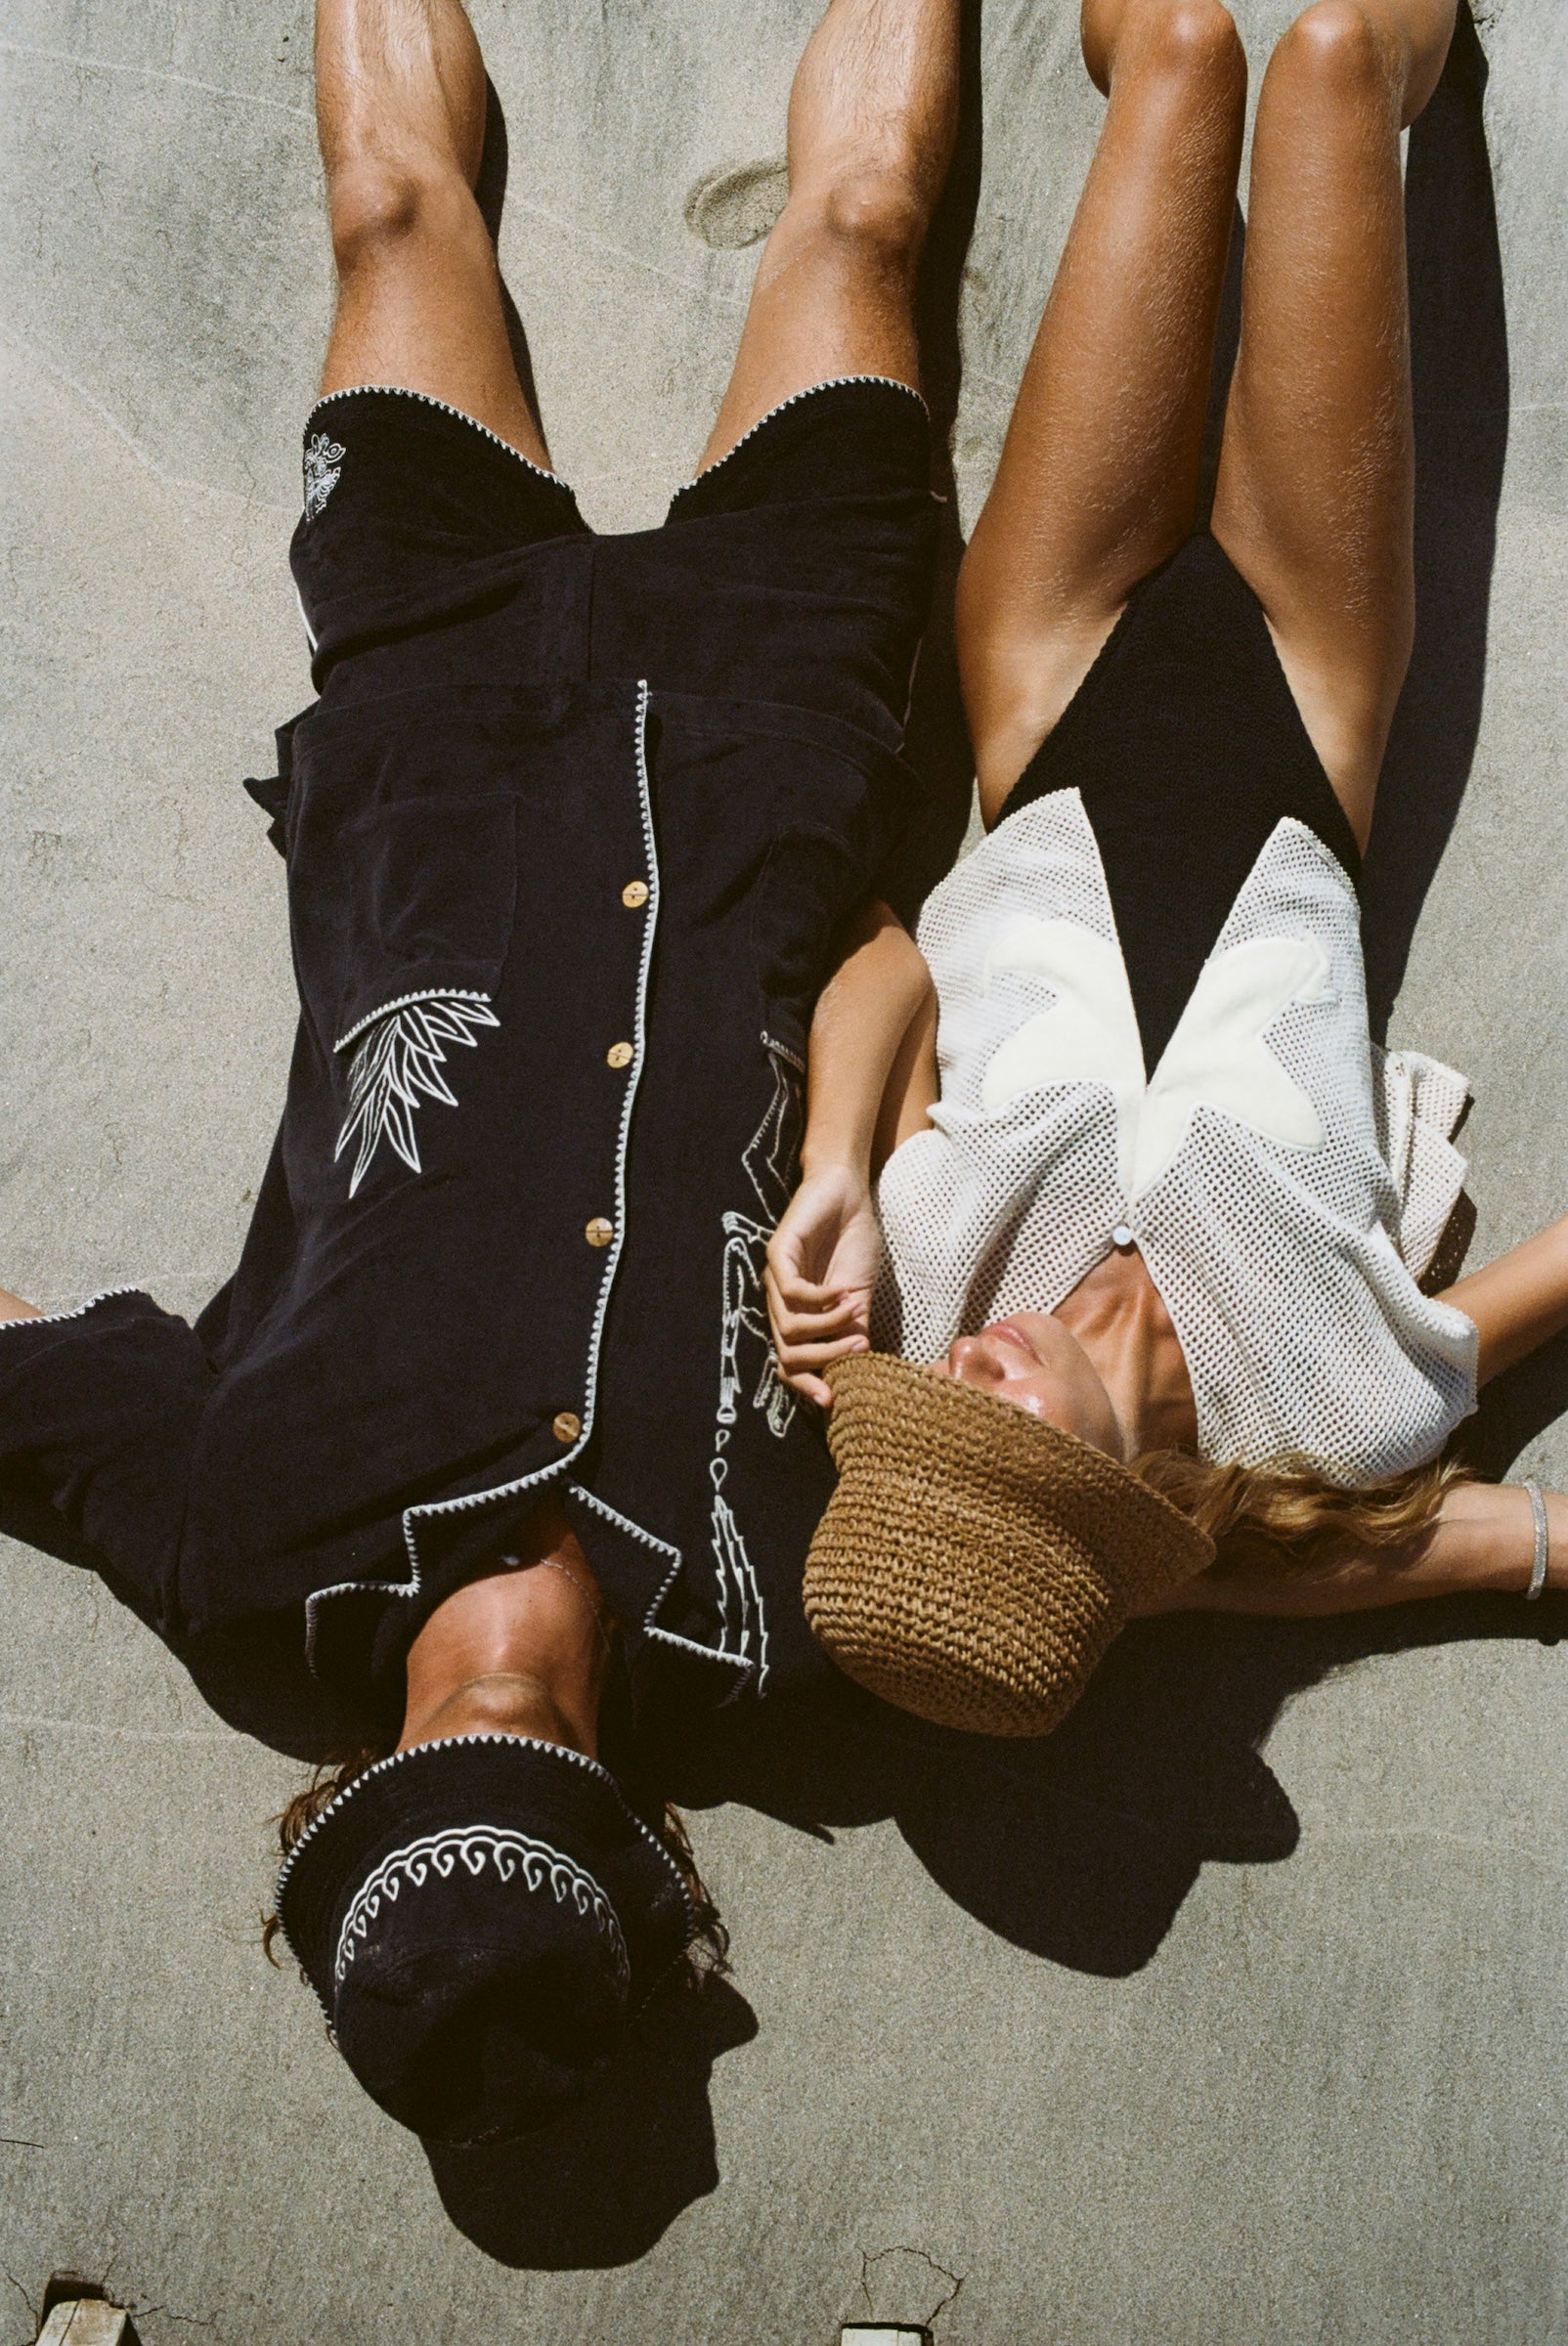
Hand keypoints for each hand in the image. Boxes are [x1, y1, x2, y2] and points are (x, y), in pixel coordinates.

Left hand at [765, 1163, 880, 1407]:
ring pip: (789, 1327)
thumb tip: (857, 1373)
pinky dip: (821, 1300)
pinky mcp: (777, 1253)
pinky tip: (843, 1292)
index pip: (788, 1363)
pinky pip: (793, 1293)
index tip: (833, 1400)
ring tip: (855, 1311)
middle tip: (856, 1349)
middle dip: (822, 1359)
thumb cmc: (853, 1242)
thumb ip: (852, 1331)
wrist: (848, 1193)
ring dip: (827, 1327)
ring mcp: (775, 1278)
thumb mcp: (858, 1296)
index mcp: (796, 1315)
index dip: (806, 1384)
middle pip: (786, 1353)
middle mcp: (779, 1301)